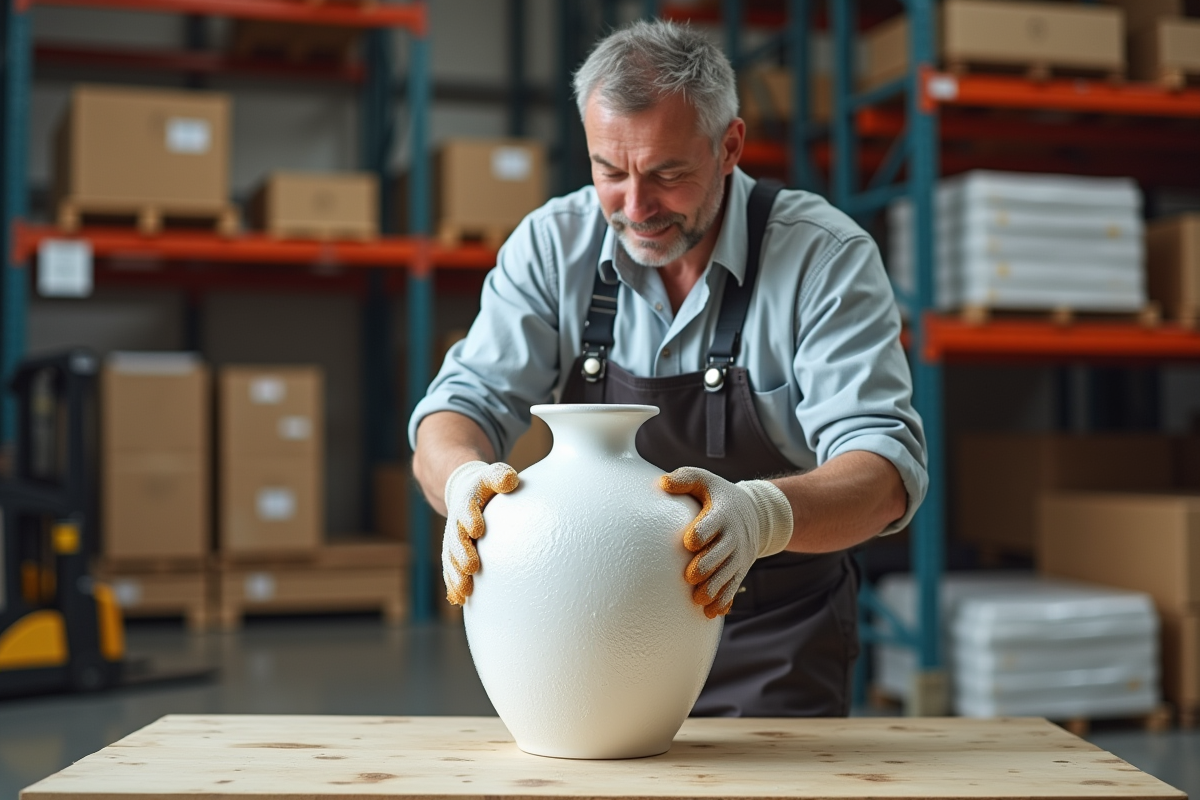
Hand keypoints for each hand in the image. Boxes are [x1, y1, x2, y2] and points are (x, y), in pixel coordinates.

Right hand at [442, 460, 518, 604]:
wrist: (464, 492)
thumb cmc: (487, 486)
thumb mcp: (493, 475)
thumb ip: (500, 476)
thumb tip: (511, 481)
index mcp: (468, 503)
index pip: (468, 508)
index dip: (471, 518)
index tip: (477, 529)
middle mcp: (457, 524)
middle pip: (457, 539)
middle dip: (463, 553)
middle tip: (471, 566)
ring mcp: (454, 541)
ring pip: (452, 559)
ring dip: (456, 574)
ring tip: (465, 589)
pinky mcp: (454, 555)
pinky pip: (451, 571)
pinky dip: (454, 585)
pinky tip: (459, 600)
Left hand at [660, 467, 792, 617]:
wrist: (755, 514)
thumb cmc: (718, 496)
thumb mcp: (705, 480)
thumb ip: (685, 478)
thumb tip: (662, 483)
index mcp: (722, 513)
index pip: (713, 523)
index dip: (702, 533)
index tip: (689, 542)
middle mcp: (733, 536)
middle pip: (721, 553)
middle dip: (707, 566)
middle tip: (690, 576)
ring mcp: (738, 555)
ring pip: (728, 574)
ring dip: (714, 588)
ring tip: (698, 599)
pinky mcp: (739, 570)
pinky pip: (733, 587)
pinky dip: (724, 600)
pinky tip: (711, 612)